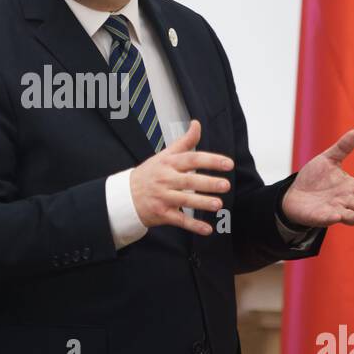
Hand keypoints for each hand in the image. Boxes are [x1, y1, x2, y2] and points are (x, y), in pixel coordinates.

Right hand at [129, 120, 232, 235]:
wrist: (125, 196)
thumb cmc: (149, 174)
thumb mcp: (164, 156)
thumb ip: (184, 142)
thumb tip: (197, 124)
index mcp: (169, 163)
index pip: (192, 159)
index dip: (210, 161)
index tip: (228, 164)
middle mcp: (165, 179)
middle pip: (189, 181)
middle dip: (208, 183)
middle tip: (225, 185)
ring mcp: (163, 197)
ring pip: (185, 201)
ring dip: (202, 203)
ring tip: (219, 204)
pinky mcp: (161, 214)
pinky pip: (179, 220)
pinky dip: (193, 226)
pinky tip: (207, 229)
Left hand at [281, 129, 353, 226]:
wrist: (294, 194)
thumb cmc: (314, 178)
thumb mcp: (328, 160)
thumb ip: (342, 149)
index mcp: (350, 187)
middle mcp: (345, 201)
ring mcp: (334, 210)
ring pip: (349, 215)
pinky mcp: (320, 217)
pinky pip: (327, 218)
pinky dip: (332, 217)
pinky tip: (337, 215)